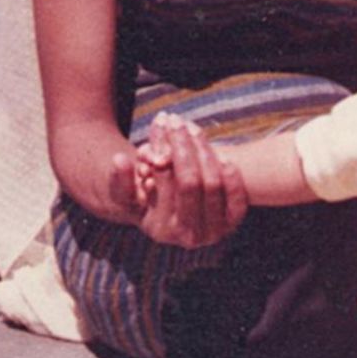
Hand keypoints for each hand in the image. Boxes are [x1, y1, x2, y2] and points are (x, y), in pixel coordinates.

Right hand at [113, 113, 247, 246]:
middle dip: (183, 145)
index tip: (160, 124)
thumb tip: (119, 159)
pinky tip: (222, 155)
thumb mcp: (125, 194)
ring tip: (191, 128)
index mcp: (161, 230)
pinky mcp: (232, 224)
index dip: (163, 148)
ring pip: (213, 183)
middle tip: (176, 120)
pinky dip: (232, 176)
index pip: (165, 180)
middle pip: (191, 181)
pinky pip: (237, 197)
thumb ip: (120, 179)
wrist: (171, 218)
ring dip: (204, 151)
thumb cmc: (143, 201)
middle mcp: (189, 237)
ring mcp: (214, 232)